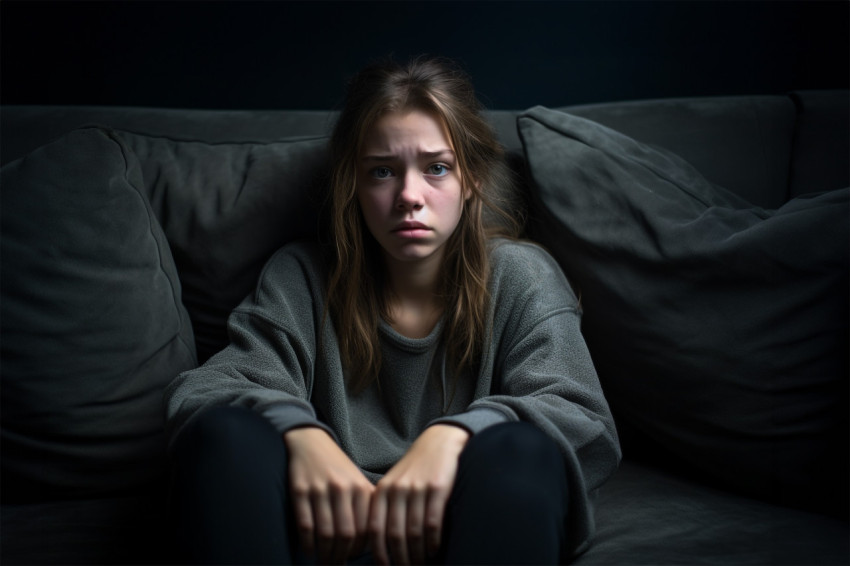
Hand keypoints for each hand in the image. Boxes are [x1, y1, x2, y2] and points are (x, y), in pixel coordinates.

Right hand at [284, 427, 374, 563]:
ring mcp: (320, 489)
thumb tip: (371, 541)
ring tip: (323, 562)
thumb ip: (367, 506)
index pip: (365, 529)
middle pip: (345, 534)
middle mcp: (342, 488)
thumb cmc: (337, 468)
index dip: (358, 549)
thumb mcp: (357, 481)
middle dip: (340, 557)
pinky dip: (307, 543)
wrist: (310, 442)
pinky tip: (309, 550)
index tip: (352, 557)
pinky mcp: (300, 490)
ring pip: (325, 533)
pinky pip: (305, 525)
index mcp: (360, 487)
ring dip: (324, 554)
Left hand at [369, 424, 469, 564]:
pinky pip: (433, 522)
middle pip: (394, 535)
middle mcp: (397, 490)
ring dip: (418, 554)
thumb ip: (385, 509)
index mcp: (382, 491)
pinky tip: (435, 549)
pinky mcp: (437, 488)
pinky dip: (433, 541)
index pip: (375, 530)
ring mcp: (417, 488)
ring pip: (414, 532)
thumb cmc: (415, 469)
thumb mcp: (393, 484)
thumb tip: (382, 545)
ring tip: (422, 564)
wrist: (439, 442)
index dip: (379, 553)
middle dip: (401, 558)